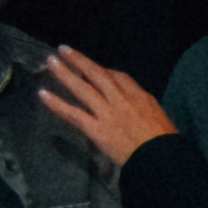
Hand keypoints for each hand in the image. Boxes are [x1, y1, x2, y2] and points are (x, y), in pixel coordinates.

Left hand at [37, 46, 176, 166]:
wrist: (161, 157)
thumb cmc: (164, 140)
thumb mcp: (160, 116)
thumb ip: (143, 106)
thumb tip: (132, 104)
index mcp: (139, 96)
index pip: (119, 77)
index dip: (104, 70)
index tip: (95, 69)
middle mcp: (120, 99)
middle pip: (97, 74)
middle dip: (80, 61)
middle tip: (64, 50)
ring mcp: (107, 113)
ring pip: (83, 88)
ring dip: (65, 73)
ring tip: (51, 61)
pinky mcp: (96, 129)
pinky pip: (74, 114)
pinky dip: (57, 104)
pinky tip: (43, 95)